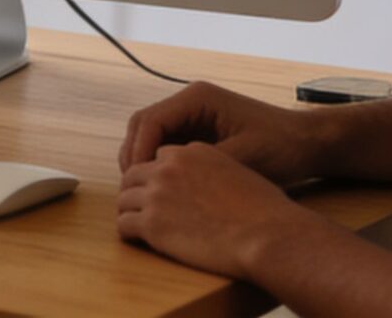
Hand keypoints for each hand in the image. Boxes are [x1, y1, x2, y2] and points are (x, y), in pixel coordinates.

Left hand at [117, 139, 325, 278]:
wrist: (268, 235)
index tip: (162, 191)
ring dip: (129, 210)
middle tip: (141, 207)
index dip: (160, 175)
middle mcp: (169, 167)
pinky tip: (139, 240)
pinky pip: (124, 225)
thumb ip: (216, 169)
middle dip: (137, 190)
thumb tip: (210, 186)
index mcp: (192, 152)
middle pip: (135, 173)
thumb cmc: (265, 210)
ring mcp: (157, 194)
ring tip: (137, 224)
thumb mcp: (240, 172)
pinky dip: (128, 232)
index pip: (160, 157)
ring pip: (123, 198)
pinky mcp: (151, 223)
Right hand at [120, 81, 329, 183]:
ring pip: (151, 135)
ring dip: (143, 159)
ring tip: (143, 189)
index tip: (138, 178)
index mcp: (198, 98)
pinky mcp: (198, 131)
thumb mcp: (241, 158)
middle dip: (134, 154)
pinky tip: (161, 186)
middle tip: (133, 187)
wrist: (306, 144)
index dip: (139, 150)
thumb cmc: (281, 147)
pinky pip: (166, 144)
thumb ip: (202, 165)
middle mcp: (190, 102)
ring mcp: (192, 116)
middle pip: (143, 125)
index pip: (150, 120)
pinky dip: (157, 163)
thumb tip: (166, 179)